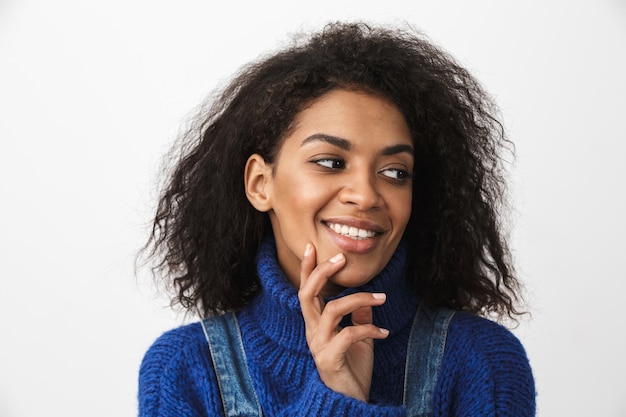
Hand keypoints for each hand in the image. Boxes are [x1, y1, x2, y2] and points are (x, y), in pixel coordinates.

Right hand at [298, 243, 388, 401]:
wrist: (349, 402)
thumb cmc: (351, 369)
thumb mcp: (359, 339)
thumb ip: (359, 318)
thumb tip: (367, 300)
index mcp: (316, 324)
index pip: (307, 291)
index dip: (308, 270)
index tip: (312, 247)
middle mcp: (312, 332)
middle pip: (307, 295)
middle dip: (322, 273)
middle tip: (341, 258)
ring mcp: (318, 346)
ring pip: (332, 310)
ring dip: (359, 299)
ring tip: (381, 298)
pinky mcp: (329, 359)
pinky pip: (349, 335)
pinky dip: (369, 330)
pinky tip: (384, 333)